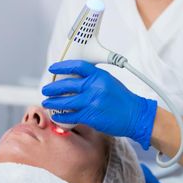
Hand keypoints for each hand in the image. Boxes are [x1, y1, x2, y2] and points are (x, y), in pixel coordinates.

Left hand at [41, 60, 156, 149]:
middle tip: (46, 90)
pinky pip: (71, 116)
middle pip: (66, 85)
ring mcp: (92, 101)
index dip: (62, 66)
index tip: (53, 68)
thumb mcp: (109, 82)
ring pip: (65, 102)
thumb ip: (93, 80)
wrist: (135, 114)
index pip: (76, 66)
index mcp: (99, 75)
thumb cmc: (123, 99)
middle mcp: (94, 86)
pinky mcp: (91, 116)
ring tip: (47, 103)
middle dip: (53, 88)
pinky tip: (57, 116)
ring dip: (53, 103)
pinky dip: (62, 116)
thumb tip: (75, 82)